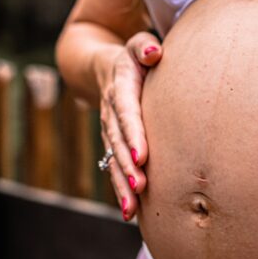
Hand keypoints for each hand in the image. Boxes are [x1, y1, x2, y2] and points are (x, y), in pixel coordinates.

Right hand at [97, 31, 161, 220]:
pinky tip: (130, 213)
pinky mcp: (113, 145)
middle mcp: (111, 112)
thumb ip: (145, 45)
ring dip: (121, 185)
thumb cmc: (136, 56)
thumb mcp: (138, 45)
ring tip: (131, 209)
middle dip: (126, 166)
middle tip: (139, 187)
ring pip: (113, 160)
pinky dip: (121, 190)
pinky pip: (114, 168)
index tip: (143, 156)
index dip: (133, 134)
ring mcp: (109, 131)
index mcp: (120, 88)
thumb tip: (154, 52)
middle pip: (117, 142)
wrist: (104, 68)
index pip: (126, 112)